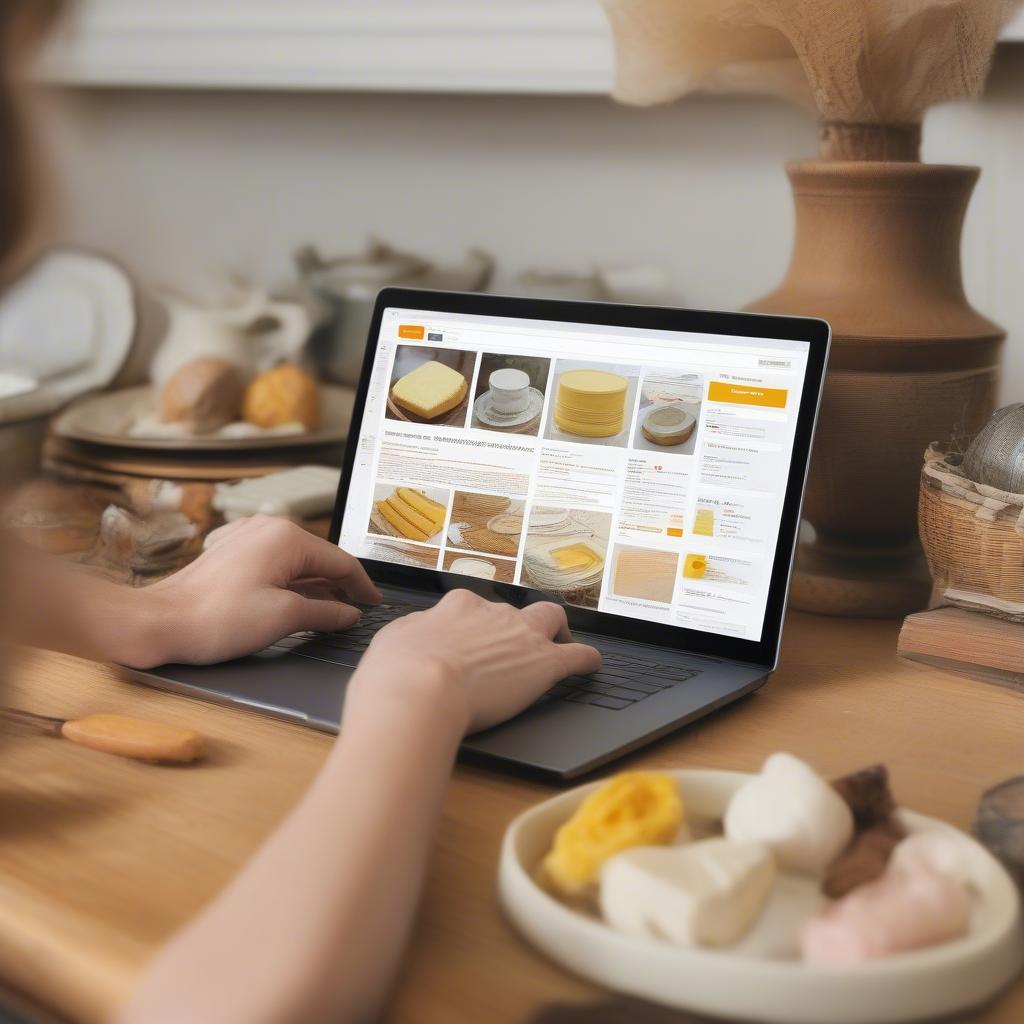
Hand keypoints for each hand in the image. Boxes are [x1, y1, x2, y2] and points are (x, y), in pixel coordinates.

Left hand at [139, 515, 380, 666]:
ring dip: (315, 585)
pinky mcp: (231, 553)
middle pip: (319, 558)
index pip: (341, 561)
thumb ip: (326, 612)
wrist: (159, 622)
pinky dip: (290, 582)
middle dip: (339, 585)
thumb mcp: (285, 617)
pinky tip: (295, 602)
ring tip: (331, 610)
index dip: (362, 587)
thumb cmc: (214, 618)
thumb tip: (348, 613)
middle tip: (357, 610)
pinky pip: (274, 563)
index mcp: (286, 537)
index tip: (373, 603)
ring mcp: (246, 538)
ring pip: (296, 561)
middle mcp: (267, 528)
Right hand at [347, 589, 601, 733]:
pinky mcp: (544, 665)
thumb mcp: (393, 639)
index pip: (472, 606)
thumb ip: (414, 631)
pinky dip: (586, 659)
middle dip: (517, 625)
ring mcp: (521, 637)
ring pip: (551, 618)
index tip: (472, 640)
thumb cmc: (397, 673)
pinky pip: (577, 655)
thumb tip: (420, 633)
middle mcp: (492, 614)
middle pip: (514, 610)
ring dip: (557, 630)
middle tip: (514, 646)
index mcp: (457, 607)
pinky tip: (590, 665)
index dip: (474, 625)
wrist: (419, 691)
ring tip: (558, 646)